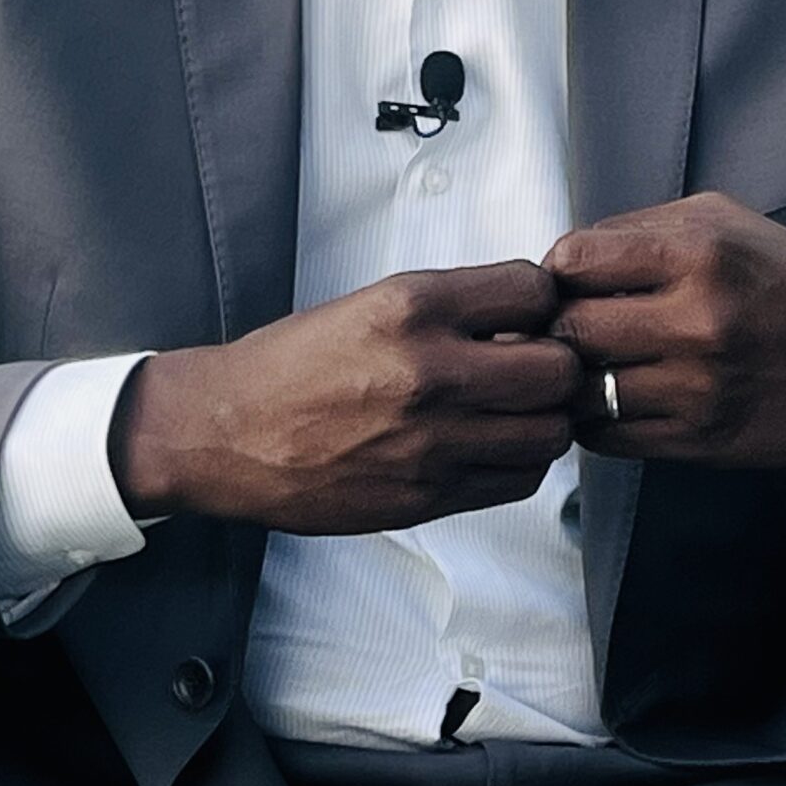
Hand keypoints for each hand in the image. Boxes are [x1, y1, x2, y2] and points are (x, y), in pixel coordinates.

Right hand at [108, 260, 582, 533]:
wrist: (226, 433)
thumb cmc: (289, 367)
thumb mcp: (370, 303)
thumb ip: (451, 308)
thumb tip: (525, 313)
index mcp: (411, 307)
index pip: (533, 291)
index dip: (541, 301)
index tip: (531, 312)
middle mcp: (430, 371)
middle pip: (559, 368)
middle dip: (556, 362)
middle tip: (534, 362)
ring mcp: (433, 440)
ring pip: (550, 431)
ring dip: (543, 417)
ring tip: (514, 407)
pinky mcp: (429, 494)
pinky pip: (519, 479)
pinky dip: (520, 460)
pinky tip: (492, 443)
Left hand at [542, 192, 785, 468]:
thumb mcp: (726, 222)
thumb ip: (642, 230)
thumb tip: (564, 259)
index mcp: (699, 252)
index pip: (574, 260)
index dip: (556, 274)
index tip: (566, 283)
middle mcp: (698, 319)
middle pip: (571, 329)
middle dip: (558, 329)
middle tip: (567, 330)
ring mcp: (701, 387)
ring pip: (584, 391)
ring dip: (574, 381)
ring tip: (589, 367)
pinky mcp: (705, 441)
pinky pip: (611, 437)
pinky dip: (597, 421)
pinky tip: (614, 400)